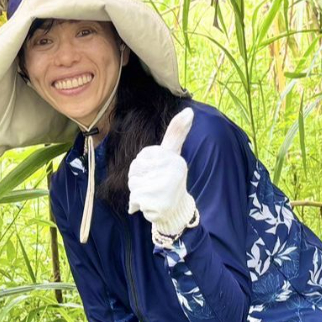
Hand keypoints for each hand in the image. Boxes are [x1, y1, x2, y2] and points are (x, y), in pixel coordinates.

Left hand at [126, 108, 196, 243]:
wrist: (176, 211)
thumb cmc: (171, 178)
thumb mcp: (173, 152)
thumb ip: (176, 132)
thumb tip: (189, 110)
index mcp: (173, 157)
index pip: (142, 157)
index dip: (143, 166)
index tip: (157, 171)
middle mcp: (172, 170)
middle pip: (135, 169)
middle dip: (138, 178)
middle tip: (153, 184)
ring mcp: (164, 186)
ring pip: (133, 184)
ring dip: (137, 191)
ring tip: (152, 194)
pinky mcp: (157, 203)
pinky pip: (134, 199)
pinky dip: (137, 204)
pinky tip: (149, 205)